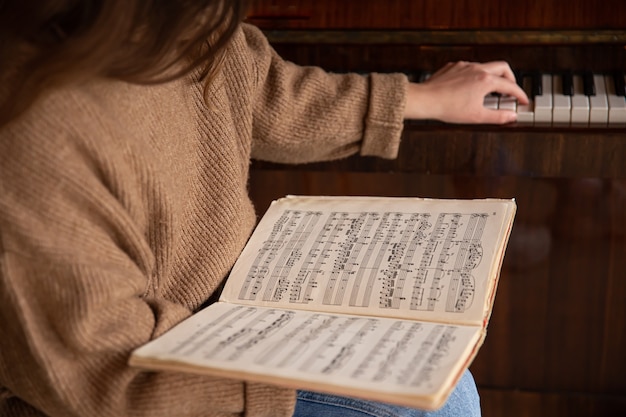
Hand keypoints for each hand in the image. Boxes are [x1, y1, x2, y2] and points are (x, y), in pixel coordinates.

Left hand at [403, 61, 528, 123]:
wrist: (425, 100)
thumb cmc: (447, 107)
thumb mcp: (477, 116)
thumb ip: (498, 117)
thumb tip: (511, 116)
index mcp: (485, 80)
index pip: (510, 86)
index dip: (519, 94)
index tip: (522, 100)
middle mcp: (477, 69)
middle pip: (503, 67)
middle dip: (510, 78)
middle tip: (510, 90)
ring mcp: (464, 66)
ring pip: (486, 66)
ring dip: (492, 76)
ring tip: (490, 90)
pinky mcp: (453, 67)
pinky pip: (470, 67)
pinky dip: (476, 75)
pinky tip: (470, 86)